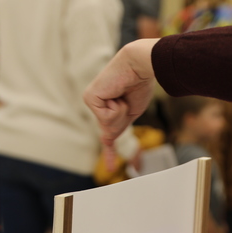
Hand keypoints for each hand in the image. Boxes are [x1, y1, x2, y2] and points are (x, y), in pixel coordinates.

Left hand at [84, 39, 158, 153]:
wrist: (141, 66)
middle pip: (110, 131)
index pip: (107, 132)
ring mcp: (91, 100)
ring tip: (122, 94)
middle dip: (122, 120)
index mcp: (105, 106)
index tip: (109, 166)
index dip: (109, 151)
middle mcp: (95, 103)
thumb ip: (119, 126)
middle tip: (127, 99)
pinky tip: (116, 93)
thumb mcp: (130, 112)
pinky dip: (117, 108)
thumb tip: (107, 140)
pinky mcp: (90, 98)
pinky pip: (106, 117)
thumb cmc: (139, 84)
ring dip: (121, 113)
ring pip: (108, 125)